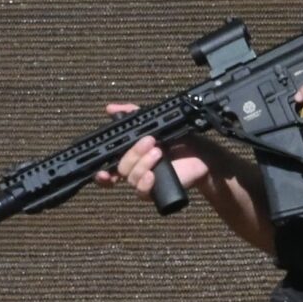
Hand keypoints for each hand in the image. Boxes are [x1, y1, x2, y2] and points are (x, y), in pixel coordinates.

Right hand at [91, 103, 220, 208]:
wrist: (201, 155)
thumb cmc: (179, 139)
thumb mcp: (155, 122)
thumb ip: (132, 114)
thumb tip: (110, 108)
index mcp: (131, 156)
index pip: (108, 166)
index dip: (101, 170)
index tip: (101, 169)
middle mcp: (135, 170)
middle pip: (120, 168)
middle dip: (133, 153)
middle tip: (150, 141)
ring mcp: (144, 182)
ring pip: (130, 178)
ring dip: (142, 163)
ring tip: (159, 151)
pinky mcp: (155, 192)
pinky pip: (141, 192)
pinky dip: (144, 183)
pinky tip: (152, 175)